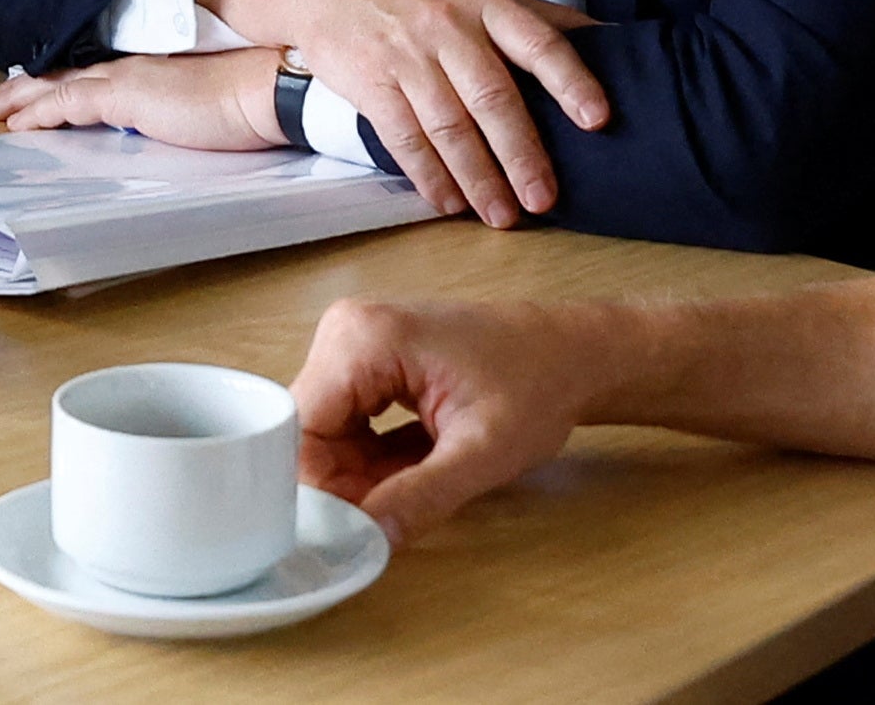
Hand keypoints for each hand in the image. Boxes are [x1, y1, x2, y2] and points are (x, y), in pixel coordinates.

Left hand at [0, 46, 285, 148]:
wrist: (270, 86)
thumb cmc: (254, 99)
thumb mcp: (210, 106)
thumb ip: (183, 113)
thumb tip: (174, 130)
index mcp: (156, 69)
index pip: (98, 74)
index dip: (63, 81)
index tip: (39, 89)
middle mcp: (136, 66)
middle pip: (69, 74)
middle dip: (29, 88)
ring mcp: (129, 78)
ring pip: (59, 85)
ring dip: (22, 98)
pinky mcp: (127, 96)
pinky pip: (68, 103)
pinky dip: (39, 112)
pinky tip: (17, 123)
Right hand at [201, 0, 607, 227]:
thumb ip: (535, 16)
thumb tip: (606, 40)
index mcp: (485, 0)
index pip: (537, 40)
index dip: (570, 80)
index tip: (598, 118)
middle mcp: (448, 26)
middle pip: (492, 97)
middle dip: (521, 154)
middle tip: (544, 199)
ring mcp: (407, 55)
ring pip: (449, 126)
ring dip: (478, 178)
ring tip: (501, 216)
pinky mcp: (371, 82)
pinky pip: (404, 138)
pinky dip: (429, 176)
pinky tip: (449, 202)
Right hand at [293, 294, 625, 543]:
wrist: (572, 353)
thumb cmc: (537, 385)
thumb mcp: (482, 452)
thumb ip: (420, 497)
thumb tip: (364, 542)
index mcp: (363, 339)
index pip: (302, 432)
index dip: (320, 489)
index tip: (352, 531)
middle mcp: (346, 332)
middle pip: (310, 435)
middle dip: (344, 486)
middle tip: (393, 516)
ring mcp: (356, 344)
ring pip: (327, 437)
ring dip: (361, 477)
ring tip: (420, 483)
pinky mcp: (370, 362)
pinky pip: (348, 426)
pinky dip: (373, 461)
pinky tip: (418, 467)